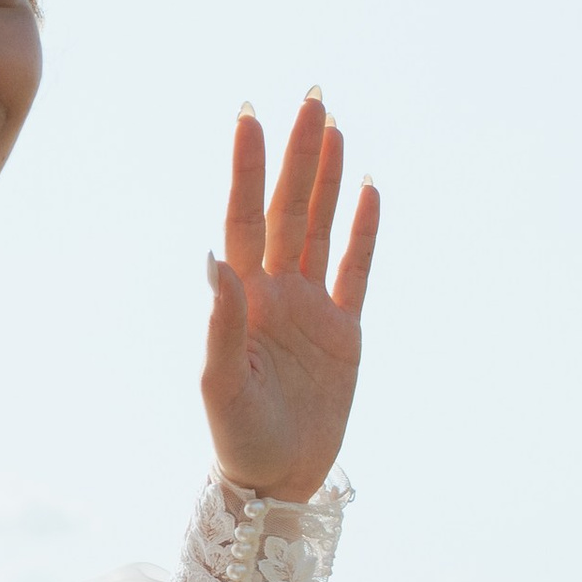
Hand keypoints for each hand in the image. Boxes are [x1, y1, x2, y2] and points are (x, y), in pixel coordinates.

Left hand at [201, 97, 378, 501]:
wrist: (278, 482)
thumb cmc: (239, 439)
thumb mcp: (221, 385)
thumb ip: (220, 323)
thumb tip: (213, 260)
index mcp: (242, 298)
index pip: (244, 217)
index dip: (247, 168)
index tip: (250, 117)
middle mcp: (275, 292)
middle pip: (287, 208)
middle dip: (297, 155)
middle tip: (309, 99)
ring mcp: (311, 307)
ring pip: (320, 227)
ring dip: (327, 179)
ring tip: (333, 127)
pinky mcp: (344, 332)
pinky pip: (356, 270)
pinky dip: (363, 232)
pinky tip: (368, 190)